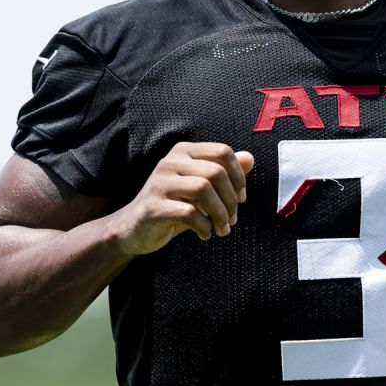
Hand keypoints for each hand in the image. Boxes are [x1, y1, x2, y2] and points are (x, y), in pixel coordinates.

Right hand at [109, 142, 254, 255]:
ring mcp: (159, 183)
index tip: (240, 198)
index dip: (238, 176)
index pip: (222, 152)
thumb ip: (224, 173)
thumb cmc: (173, 206)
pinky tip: (205, 234)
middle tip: (232, 219)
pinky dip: (204, 226)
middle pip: (215, 172)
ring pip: (203, 190)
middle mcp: (170, 162)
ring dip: (220, 214)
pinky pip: (188, 213)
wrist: (134, 229)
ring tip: (222, 229)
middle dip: (230, 200)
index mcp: (183, 151)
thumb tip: (250, 159)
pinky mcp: (154, 207)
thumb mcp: (200, 188)